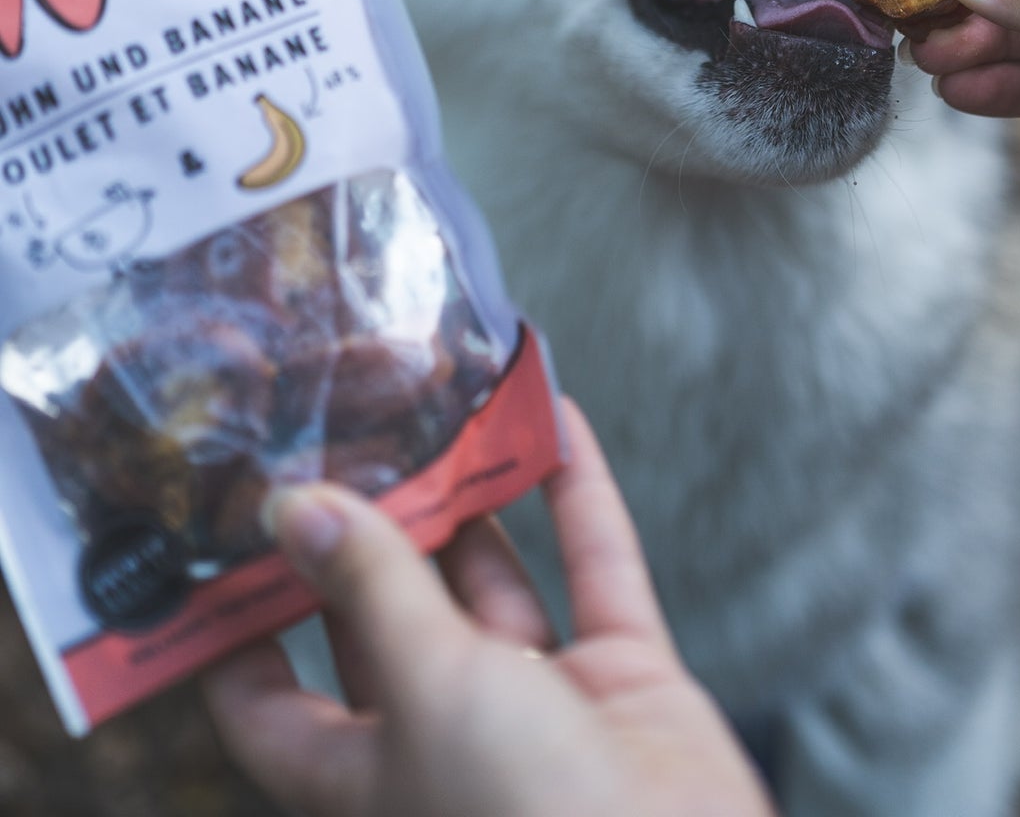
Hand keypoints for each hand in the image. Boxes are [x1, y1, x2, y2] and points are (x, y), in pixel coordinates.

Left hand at [203, 398, 774, 816]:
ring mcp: (541, 711)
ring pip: (494, 588)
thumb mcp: (430, 689)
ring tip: (443, 412)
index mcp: (368, 776)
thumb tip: (295, 510)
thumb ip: (374, 589)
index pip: (271, 704)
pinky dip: (580, 497)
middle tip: (349, 435)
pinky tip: (557, 421)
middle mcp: (445, 741)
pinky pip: (597, 572)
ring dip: (476, 504)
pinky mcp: (626, 685)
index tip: (224, 535)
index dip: (241, 628)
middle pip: (388, 622)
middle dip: (372, 533)